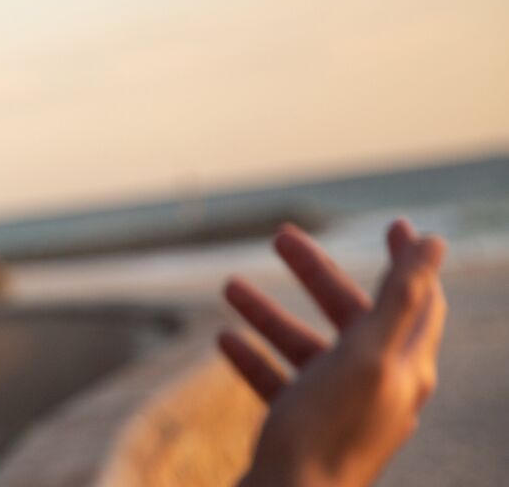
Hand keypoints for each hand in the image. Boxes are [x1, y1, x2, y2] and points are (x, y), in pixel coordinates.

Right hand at [218, 219, 446, 486]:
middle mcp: (378, 388)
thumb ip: (399, 299)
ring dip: (270, 313)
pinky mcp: (303, 430)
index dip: (408, 261)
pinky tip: (224, 339)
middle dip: (317, 274)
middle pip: (353, 316)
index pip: (418, 301)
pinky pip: (279, 382)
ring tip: (229, 286)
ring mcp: (339, 410)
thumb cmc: (326, 433)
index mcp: (404, 368)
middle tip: (281, 238)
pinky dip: (254, 356)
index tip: (393, 224)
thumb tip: (434, 243)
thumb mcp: (367, 356)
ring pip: (307, 347)